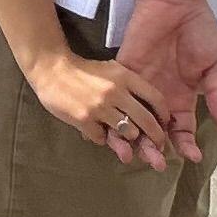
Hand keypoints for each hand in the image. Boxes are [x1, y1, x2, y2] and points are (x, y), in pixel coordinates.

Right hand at [29, 45, 175, 168]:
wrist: (51, 70)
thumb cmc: (84, 71)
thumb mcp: (112, 70)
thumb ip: (130, 86)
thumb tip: (151, 108)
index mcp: (125, 76)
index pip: (156, 98)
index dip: (164, 115)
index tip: (165, 124)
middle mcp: (116, 92)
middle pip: (146, 121)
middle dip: (155, 137)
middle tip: (157, 146)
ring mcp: (100, 107)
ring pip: (128, 133)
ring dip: (127, 138)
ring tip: (122, 136)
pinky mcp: (84, 120)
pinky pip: (102, 139)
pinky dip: (101, 138)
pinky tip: (96, 131)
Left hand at [113, 0, 216, 151]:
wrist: (175, 1)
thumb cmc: (200, 29)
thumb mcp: (215, 64)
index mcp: (183, 96)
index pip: (182, 129)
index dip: (186, 144)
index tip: (191, 156)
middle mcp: (160, 96)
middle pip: (156, 131)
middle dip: (157, 149)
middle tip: (157, 164)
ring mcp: (141, 86)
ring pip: (135, 121)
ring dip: (135, 139)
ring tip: (136, 156)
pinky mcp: (124, 72)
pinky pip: (117, 99)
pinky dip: (116, 116)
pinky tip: (116, 132)